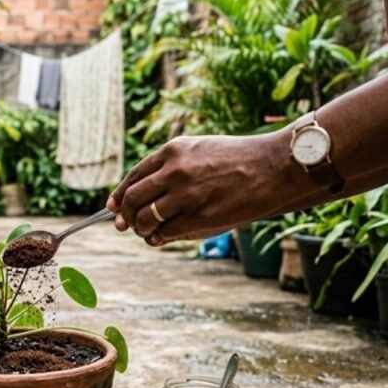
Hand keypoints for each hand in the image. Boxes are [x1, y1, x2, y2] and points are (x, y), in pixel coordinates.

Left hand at [107, 132, 297, 245]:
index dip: (120, 194)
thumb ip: (171, 168)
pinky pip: (165, 232)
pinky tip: (159, 238)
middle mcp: (174, 171)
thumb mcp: (199, 150)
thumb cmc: (238, 160)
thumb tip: (143, 194)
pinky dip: (157, 238)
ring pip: (145, 218)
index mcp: (173, 151)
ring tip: (147, 232)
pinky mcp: (199, 216)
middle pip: (132, 199)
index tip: (112, 206)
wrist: (274, 167)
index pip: (134, 176)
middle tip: (126, 225)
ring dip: (141, 229)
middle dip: (125, 215)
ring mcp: (186, 195)